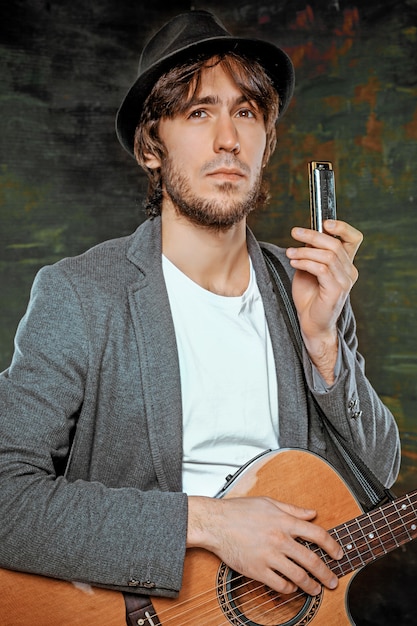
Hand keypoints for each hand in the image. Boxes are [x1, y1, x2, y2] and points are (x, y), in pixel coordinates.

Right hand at [187, 495, 342, 595]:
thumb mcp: (268, 502)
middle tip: (332, 581)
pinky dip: (288, 589)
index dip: (332, 546)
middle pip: (312, 560)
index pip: (317, 534)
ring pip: (298, 576)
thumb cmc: (239, 510)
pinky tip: (290, 587)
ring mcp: (269, 556)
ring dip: (310, 586)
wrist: (215, 523)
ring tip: (315, 590)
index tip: (338, 554)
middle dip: (326, 574)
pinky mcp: (257, 570)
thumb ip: (292, 509)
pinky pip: (279, 585)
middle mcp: (280, 539)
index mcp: (284, 521)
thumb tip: (312, 513)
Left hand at [286, 219, 362, 381]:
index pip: (354, 238)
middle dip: (313, 235)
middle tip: (295, 232)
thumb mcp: (308, 269)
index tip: (324, 222)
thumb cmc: (310, 297)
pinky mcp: (336, 290)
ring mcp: (345, 281)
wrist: (311, 323)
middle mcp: (350, 271)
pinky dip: (305, 262)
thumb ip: (311, 253)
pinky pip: (322, 269)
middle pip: (335, 244)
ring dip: (305, 250)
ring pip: (328, 255)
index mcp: (346, 264)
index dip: (342, 227)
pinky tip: (294, 262)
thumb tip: (305, 236)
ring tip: (290, 252)